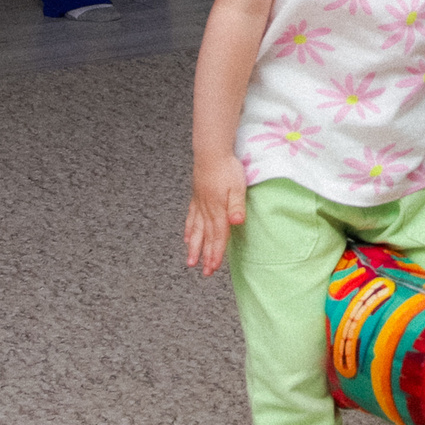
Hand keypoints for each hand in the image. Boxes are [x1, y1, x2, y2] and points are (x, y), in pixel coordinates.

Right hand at [185, 152, 248, 274]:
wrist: (211, 151)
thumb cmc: (227, 167)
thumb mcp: (238, 186)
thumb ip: (237, 205)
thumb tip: (237, 222)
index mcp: (218, 209)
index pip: (218, 235)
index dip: (216, 253)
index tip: (213, 267)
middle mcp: (206, 210)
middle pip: (206, 237)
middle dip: (205, 256)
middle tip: (205, 272)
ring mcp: (199, 204)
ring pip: (196, 230)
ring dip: (194, 247)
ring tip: (190, 262)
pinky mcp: (196, 197)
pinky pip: (191, 218)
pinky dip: (188, 230)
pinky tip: (186, 238)